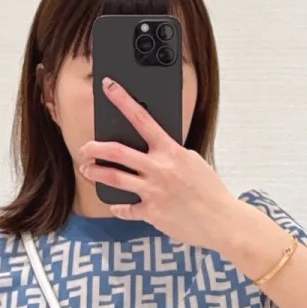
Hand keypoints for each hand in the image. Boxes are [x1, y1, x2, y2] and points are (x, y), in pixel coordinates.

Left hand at [79, 77, 239, 248]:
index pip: (142, 119)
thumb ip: (171, 154)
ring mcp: (153, 191)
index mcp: (171, 151)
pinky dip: (119, 207)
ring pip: (113, 177)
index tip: (109, 87)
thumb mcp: (193, 162)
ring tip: (86, 170)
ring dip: (95, 172)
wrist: (221, 220)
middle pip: (117, 151)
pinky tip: (116, 206)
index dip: (123, 100)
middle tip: (85, 148)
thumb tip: (155, 150)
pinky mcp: (151, 213)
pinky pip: (126, 209)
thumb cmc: (210, 191)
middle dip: (94, 148)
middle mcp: (159, 168)